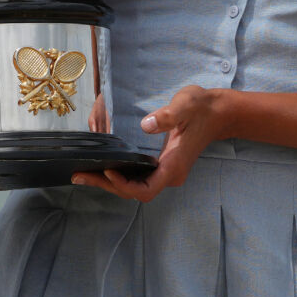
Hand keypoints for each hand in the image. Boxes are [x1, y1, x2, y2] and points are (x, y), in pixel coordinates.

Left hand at [72, 86, 226, 202]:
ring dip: (109, 182)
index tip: (107, 170)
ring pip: (134, 186)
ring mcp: (165, 172)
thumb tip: (147, 125)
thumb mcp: (186, 105)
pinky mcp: (161, 165)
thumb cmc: (202, 108)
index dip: (124, 185)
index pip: (145, 189)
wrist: (218, 112)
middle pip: (134, 191)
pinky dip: (118, 175)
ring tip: (83, 174)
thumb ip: (168, 115)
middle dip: (106, 185)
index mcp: (173, 166)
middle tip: (78, 176)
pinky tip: (101, 166)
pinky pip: (137, 178)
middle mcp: (169, 174)